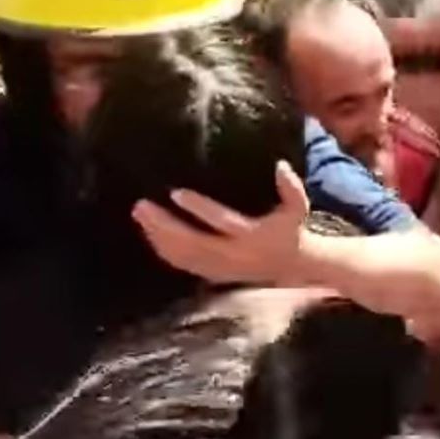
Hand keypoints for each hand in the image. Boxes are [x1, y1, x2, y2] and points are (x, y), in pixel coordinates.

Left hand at [133, 161, 308, 283]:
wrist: (293, 267)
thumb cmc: (291, 230)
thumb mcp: (298, 208)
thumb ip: (291, 187)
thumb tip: (280, 164)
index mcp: (251, 236)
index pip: (221, 221)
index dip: (198, 208)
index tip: (175, 192)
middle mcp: (232, 254)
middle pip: (192, 241)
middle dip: (164, 225)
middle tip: (142, 205)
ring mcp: (220, 267)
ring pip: (183, 255)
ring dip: (159, 237)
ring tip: (141, 214)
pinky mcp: (213, 274)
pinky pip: (184, 264)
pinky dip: (164, 250)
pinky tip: (150, 235)